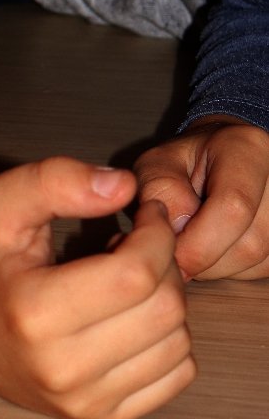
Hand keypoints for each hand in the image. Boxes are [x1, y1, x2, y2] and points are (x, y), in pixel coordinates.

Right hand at [0, 157, 193, 418]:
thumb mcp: (2, 202)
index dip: (156, 233)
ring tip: (131, 279)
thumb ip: (55, 179)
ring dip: (168, 300)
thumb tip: (126, 186)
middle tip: (140, 242)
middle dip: (165, 263)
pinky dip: (170, 340)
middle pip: (163, 310)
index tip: (146, 211)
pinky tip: (134, 316)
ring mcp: (83, 403)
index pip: (135, 273)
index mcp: (33, 313)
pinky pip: (176, 377)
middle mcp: (60, 369)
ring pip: (177, 344)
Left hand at [135, 116, 268, 279]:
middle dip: (204, 258)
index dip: (199, 243)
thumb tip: (174, 231)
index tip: (171, 258)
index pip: (233, 207)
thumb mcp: (161, 161)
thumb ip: (161, 188)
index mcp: (246, 149)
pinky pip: (261, 270)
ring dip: (216, 266)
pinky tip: (215, 245)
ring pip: (256, 262)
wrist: (221, 157)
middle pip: (249, 244)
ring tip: (194, 238)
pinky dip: (232, 268)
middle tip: (176, 246)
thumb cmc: (188, 160)